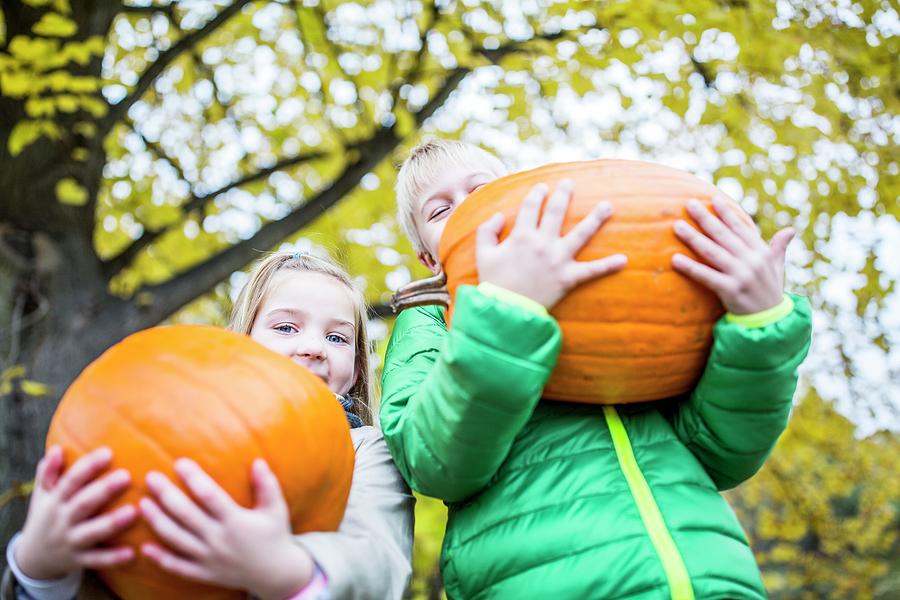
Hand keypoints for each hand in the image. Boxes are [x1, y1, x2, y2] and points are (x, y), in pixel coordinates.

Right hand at [15, 446, 135, 580]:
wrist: (33, 558)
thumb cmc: (46, 517)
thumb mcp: (41, 495)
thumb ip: (49, 472)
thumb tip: (58, 448)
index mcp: (54, 501)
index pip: (70, 481)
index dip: (88, 467)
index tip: (108, 452)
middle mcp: (62, 521)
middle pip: (83, 504)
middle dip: (103, 491)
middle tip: (126, 476)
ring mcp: (70, 542)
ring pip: (91, 533)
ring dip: (111, 523)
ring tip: (133, 511)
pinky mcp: (79, 561)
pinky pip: (97, 560)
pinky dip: (113, 558)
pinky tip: (132, 553)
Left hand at [140, 458, 313, 599]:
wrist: (275, 574)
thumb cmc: (275, 535)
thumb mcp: (275, 509)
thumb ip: (267, 485)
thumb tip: (258, 461)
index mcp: (236, 521)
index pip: (210, 496)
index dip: (194, 478)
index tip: (179, 462)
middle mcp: (219, 540)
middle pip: (186, 515)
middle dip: (166, 494)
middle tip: (150, 477)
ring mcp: (209, 558)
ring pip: (176, 539)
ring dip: (157, 521)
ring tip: (142, 504)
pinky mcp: (203, 573)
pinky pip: (177, 567)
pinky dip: (160, 558)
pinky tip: (144, 546)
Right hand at [476, 179, 626, 308]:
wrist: (507, 310)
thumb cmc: (494, 283)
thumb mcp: (483, 254)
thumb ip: (487, 231)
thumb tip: (500, 215)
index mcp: (521, 236)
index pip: (531, 207)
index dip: (537, 194)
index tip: (543, 187)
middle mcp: (542, 243)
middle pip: (556, 212)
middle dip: (564, 195)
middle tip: (570, 183)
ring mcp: (558, 259)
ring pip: (580, 234)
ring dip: (595, 218)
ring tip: (608, 206)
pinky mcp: (568, 277)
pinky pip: (591, 271)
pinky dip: (607, 266)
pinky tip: (623, 260)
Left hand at [672, 196, 792, 313]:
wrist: (771, 322)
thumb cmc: (770, 292)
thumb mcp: (777, 268)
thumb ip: (778, 248)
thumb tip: (790, 230)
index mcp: (762, 252)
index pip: (741, 228)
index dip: (727, 213)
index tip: (713, 198)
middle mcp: (753, 261)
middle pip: (724, 235)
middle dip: (706, 218)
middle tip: (689, 203)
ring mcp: (742, 275)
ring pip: (713, 252)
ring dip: (693, 238)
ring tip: (677, 226)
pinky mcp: (731, 290)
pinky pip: (706, 276)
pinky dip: (690, 267)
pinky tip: (675, 259)